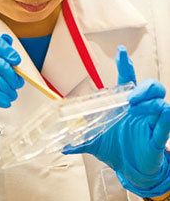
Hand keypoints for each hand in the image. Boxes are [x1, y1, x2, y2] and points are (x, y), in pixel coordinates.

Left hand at [63, 46, 169, 197]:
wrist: (129, 171)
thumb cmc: (115, 148)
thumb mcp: (95, 142)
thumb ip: (79, 140)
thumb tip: (62, 145)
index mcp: (125, 104)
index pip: (127, 79)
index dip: (125, 64)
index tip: (120, 51)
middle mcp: (140, 109)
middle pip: (150, 87)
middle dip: (143, 87)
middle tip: (130, 96)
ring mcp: (151, 121)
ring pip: (159, 102)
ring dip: (149, 102)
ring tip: (136, 106)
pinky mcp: (157, 136)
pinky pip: (165, 123)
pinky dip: (164, 117)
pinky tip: (162, 113)